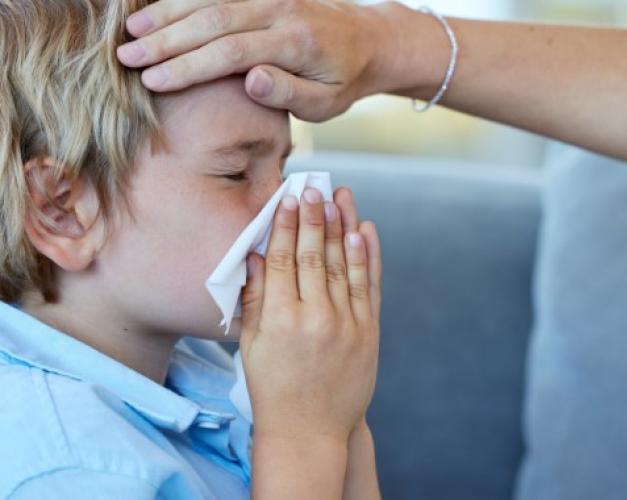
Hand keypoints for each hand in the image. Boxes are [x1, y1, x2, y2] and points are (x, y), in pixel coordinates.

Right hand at [117, 0, 401, 121]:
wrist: (370, 40)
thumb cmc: (343, 80)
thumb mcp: (326, 102)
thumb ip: (289, 93)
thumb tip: (251, 79)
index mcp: (295, 44)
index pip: (231, 52)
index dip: (189, 66)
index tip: (152, 80)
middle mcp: (281, 10)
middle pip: (213, 20)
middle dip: (165, 39)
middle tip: (125, 56)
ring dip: (167, 12)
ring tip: (131, 30)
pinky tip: (158, 7)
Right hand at [239, 187, 380, 444]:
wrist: (310, 431)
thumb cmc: (273, 387)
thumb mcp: (251, 345)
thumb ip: (254, 299)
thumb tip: (254, 255)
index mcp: (278, 319)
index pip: (281, 259)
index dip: (285, 225)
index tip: (289, 199)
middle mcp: (314, 317)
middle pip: (313, 255)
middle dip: (314, 217)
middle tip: (314, 188)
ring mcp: (346, 324)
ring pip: (343, 264)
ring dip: (343, 227)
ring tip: (341, 198)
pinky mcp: (369, 333)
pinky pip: (369, 286)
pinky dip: (368, 257)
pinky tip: (364, 232)